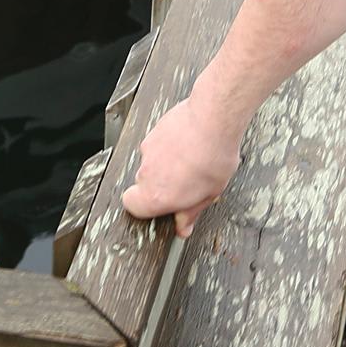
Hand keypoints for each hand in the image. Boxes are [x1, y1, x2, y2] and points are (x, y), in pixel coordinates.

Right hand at [120, 91, 245, 238]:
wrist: (214, 119)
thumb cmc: (213, 156)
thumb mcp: (209, 194)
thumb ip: (190, 212)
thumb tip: (183, 227)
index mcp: (156, 196)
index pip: (131, 206)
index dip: (144, 206)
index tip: (161, 204)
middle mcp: (146, 173)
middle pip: (144, 182)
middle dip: (162, 182)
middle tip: (186, 180)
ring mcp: (148, 150)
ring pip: (153, 161)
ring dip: (168, 162)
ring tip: (193, 158)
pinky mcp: (154, 130)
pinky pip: (159, 142)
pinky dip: (171, 144)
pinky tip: (190, 142)